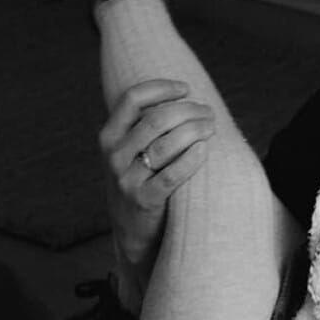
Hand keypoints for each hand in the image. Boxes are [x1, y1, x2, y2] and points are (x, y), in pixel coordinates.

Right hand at [100, 79, 214, 309]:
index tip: (186, 88)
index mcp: (109, 137)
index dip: (161, 88)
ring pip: (165, 145)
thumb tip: (180, 95)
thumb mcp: (128, 153)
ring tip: (211, 127)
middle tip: (208, 112)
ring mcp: (127, 180)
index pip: (132, 98)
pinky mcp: (144, 201)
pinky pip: (171, 175)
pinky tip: (204, 149)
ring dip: (194, 131)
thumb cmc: (139, 182)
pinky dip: (190, 160)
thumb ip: (141, 126)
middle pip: (155, 120)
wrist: (132, 231)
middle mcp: (114, 156)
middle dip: (187, 110)